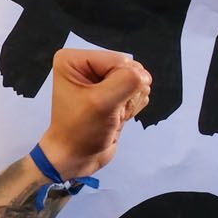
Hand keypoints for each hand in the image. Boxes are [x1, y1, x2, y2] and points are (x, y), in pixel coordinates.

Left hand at [37, 48, 151, 181]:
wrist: (76, 157)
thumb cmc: (81, 131)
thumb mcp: (102, 103)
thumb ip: (127, 82)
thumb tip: (144, 75)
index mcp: (74, 59)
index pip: (120, 60)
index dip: (121, 83)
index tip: (104, 103)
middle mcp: (86, 65)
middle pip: (129, 68)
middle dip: (127, 92)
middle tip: (109, 110)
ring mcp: (101, 79)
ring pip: (137, 80)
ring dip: (130, 101)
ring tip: (111, 114)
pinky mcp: (113, 92)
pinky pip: (137, 91)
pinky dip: (131, 107)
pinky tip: (116, 116)